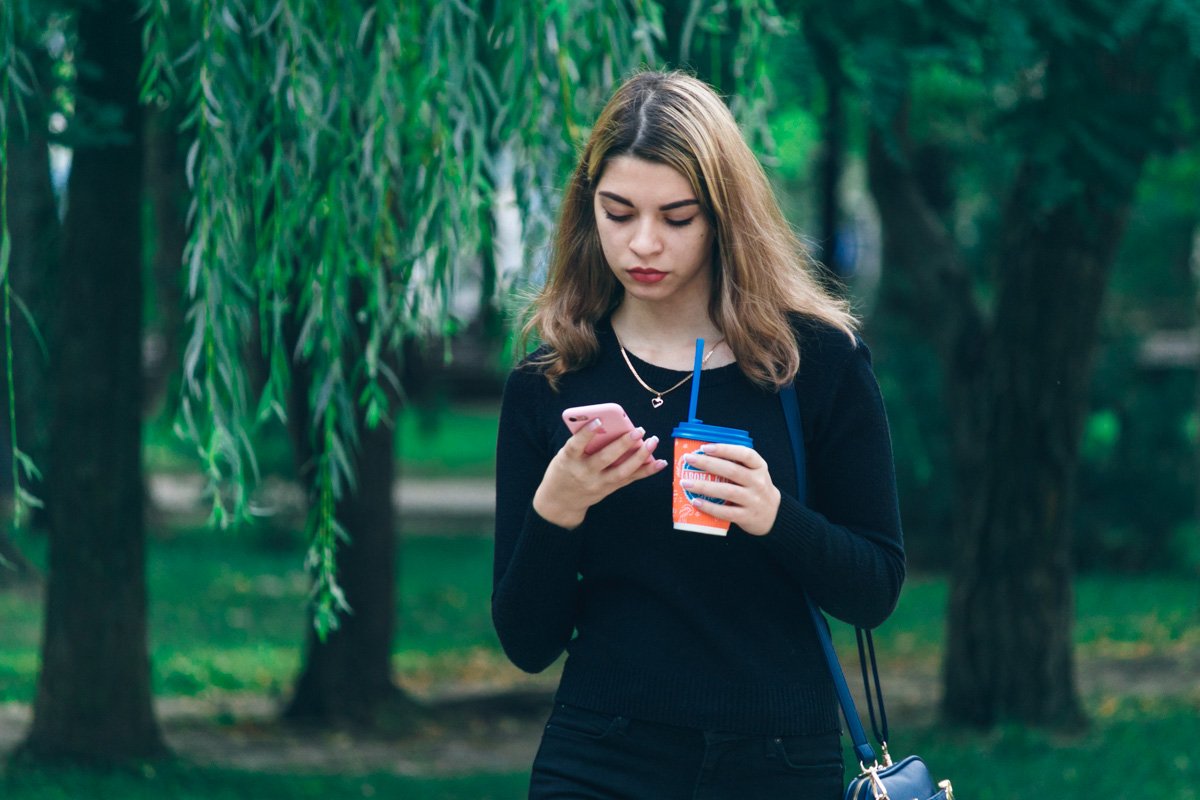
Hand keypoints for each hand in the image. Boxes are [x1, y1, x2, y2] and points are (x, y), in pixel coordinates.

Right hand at [533, 419, 667, 528]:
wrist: (560, 502)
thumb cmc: (564, 469)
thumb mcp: (564, 455)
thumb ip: (583, 443)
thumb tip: (609, 426)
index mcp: (568, 460)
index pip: (576, 446)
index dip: (586, 433)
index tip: (599, 420)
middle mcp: (584, 473)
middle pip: (605, 458)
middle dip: (623, 444)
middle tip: (638, 430)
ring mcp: (598, 483)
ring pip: (622, 471)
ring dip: (640, 456)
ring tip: (652, 441)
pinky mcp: (609, 489)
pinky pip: (630, 479)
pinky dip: (646, 471)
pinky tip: (660, 462)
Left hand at [678, 443, 780, 535]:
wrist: (773, 514)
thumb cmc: (755, 488)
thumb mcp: (754, 472)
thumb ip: (736, 463)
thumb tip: (703, 454)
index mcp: (759, 467)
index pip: (745, 454)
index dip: (725, 449)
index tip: (705, 447)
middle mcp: (758, 482)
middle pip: (732, 471)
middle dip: (708, 464)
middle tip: (689, 460)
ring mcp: (753, 500)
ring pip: (727, 491)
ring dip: (704, 486)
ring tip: (686, 482)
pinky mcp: (747, 516)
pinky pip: (726, 511)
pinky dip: (709, 507)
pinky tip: (695, 501)